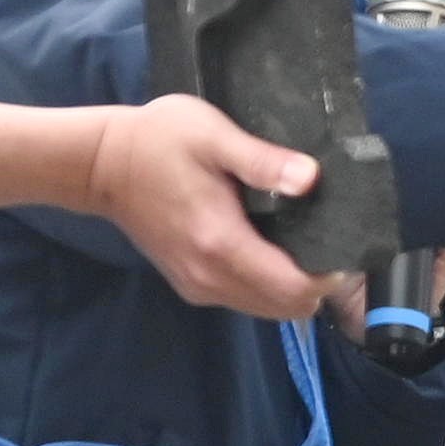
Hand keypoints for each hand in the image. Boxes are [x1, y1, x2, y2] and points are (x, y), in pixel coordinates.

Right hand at [88, 95, 344, 318]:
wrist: (100, 164)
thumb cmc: (157, 141)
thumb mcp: (212, 136)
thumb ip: (263, 160)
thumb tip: (310, 179)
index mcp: (221, 244)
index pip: (295, 289)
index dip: (330, 276)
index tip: (344, 245)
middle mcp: (211, 278)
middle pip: (287, 308)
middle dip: (318, 285)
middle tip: (332, 245)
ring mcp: (198, 286)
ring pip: (268, 309)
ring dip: (294, 288)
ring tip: (308, 248)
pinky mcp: (190, 284)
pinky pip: (245, 300)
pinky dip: (269, 287)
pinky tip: (274, 252)